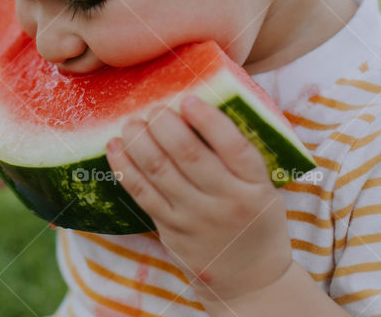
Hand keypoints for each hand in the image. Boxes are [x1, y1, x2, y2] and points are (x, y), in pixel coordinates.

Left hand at [105, 95, 292, 305]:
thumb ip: (239, 156)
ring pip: (160, 172)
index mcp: (256, 187)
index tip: (188, 100)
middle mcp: (226, 203)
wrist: (251, 280)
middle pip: (189, 156)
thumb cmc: (256, 220)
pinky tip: (116, 146)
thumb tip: (200, 106)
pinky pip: (142, 194)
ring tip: (131, 121)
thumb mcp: (264, 188)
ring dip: (139, 141)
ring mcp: (195, 219)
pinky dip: (125, 167)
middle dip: (165, 125)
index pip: (234, 147)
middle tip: (153, 108)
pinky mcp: (171, 230)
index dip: (209, 121)